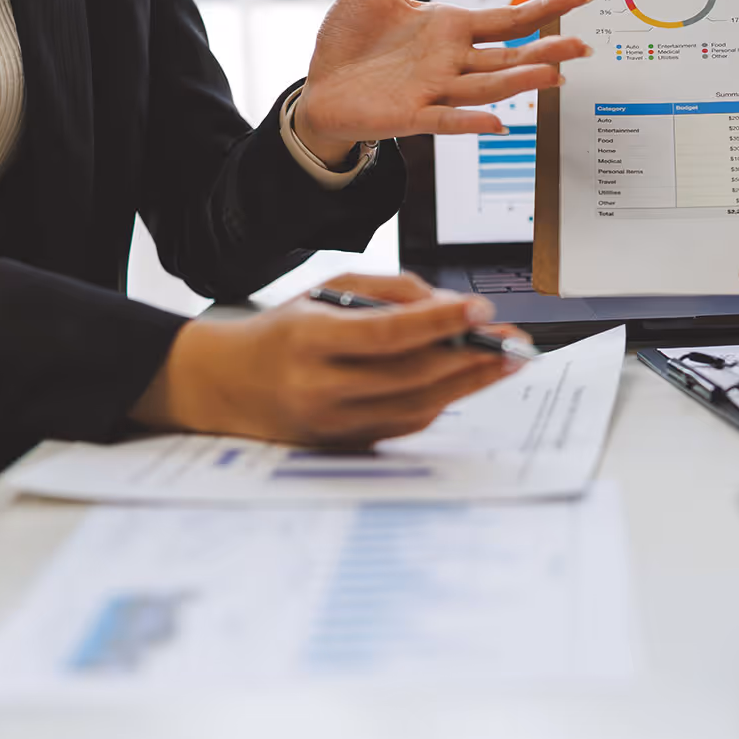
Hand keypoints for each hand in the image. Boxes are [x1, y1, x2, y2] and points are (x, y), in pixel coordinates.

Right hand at [128, 272, 529, 445]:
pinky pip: (407, 423)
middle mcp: (319, 389)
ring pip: (417, 406)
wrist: (224, 387)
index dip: (439, 323)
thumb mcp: (324, 293)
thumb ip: (389, 292)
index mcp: (307, 341)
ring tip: (506, 361)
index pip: (386, 334)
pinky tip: (469, 380)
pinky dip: (443, 400)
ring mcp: (333, 425)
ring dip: (469, 384)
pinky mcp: (346, 446)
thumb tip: (448, 307)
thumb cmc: (283, 332)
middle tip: (514, 342)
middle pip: (411, 377)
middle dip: (471, 358)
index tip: (480, 308)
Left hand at [291, 0, 592, 163]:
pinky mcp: (410, 114)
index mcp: (451, 28)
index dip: (545, 7)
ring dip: (518, 83)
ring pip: (486, 86)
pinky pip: (446, 119)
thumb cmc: (352, 41)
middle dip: (546, 51)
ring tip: (552, 76)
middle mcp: (451, 60)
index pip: (508, 19)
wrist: (322, 87)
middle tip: (581, 46)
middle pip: (508, 56)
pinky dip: (470, 121)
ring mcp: (434, 89)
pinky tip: (497, 124)